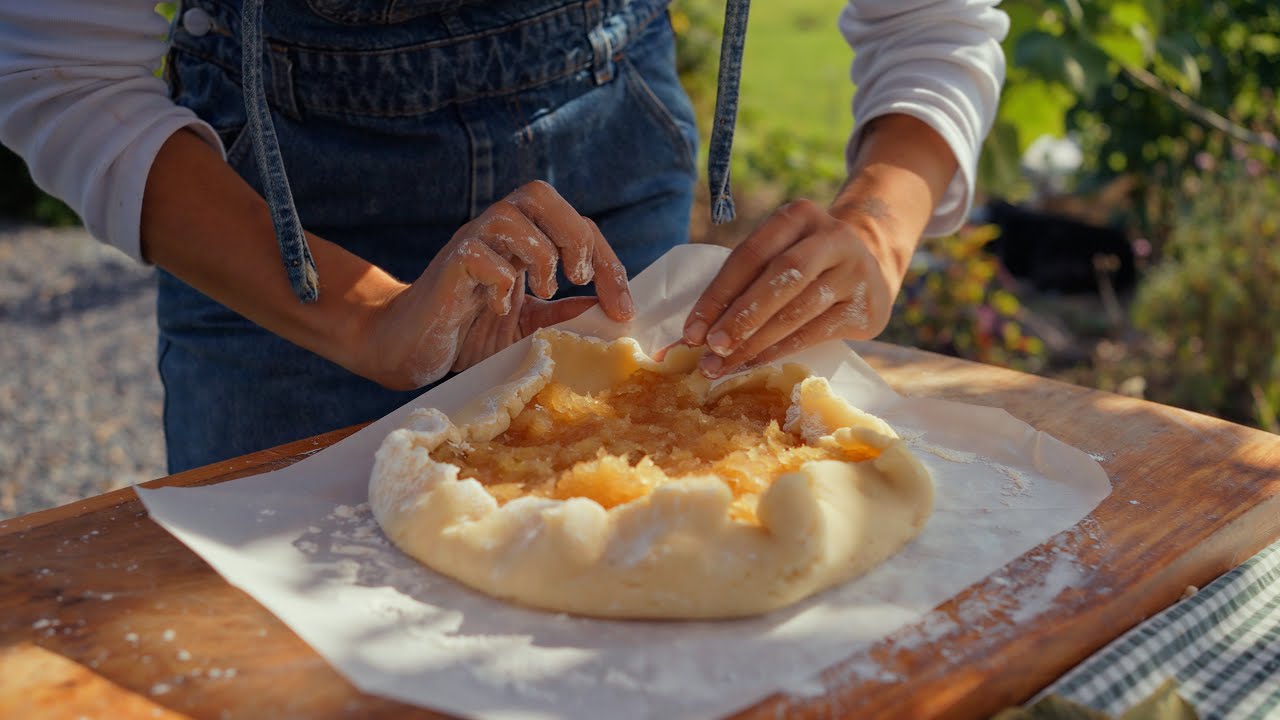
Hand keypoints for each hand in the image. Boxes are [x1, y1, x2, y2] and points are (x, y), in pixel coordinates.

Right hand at [360, 180, 632, 388]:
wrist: (408, 350)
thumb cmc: (468, 334)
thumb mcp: (531, 327)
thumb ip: (566, 315)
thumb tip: (612, 312)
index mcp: (522, 242)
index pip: (574, 225)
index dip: (607, 260)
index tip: (623, 307)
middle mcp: (496, 234)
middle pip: (539, 193)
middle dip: (573, 233)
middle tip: (580, 278)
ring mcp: (469, 246)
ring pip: (510, 215)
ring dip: (540, 253)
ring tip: (542, 289)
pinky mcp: (447, 269)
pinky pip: (478, 255)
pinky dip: (500, 281)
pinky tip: (499, 309)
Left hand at [682, 198, 900, 377]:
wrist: (872, 265)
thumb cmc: (806, 263)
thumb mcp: (781, 251)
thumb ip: (743, 281)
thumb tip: (695, 331)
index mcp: (799, 216)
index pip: (751, 255)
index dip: (718, 294)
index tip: (691, 330)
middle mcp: (832, 238)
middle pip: (780, 278)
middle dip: (740, 316)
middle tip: (710, 347)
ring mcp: (854, 272)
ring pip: (797, 311)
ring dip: (756, 341)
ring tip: (724, 364)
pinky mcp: (866, 307)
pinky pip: (815, 334)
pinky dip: (780, 351)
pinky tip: (755, 362)